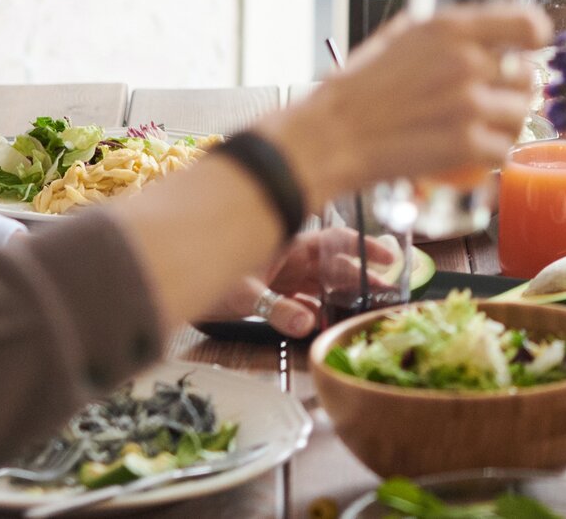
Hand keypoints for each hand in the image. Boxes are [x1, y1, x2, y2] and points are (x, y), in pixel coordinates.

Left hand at [214, 225, 404, 336]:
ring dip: (341, 295)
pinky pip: (303, 300)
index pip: (336, 241)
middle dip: (361, 277)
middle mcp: (291, 258)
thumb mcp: (244, 294)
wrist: (177, 281)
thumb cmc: (208, 274)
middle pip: (335, 265)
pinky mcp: (273, 294)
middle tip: (386, 291)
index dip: (364, 248)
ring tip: (362, 309)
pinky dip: (314, 311)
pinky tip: (321, 323)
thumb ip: (276, 309)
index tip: (388, 259)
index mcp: (290, 243)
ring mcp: (283, 276)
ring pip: (322, 284)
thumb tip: (307, 325)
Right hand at [264, 3, 548, 205]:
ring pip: (519, 117)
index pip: (529, 23)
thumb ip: (447, 33)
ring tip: (475, 132)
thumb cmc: (357, 89)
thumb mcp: (400, 37)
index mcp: (452, 28)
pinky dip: (490, 159)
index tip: (527, 52)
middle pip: (527, 78)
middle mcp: (467, 61)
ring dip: (503, 128)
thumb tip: (486, 31)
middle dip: (513, 93)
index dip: (535, 40)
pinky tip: (466, 156)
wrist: (329, 137)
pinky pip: (503, 152)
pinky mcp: (466, 144)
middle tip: (489, 105)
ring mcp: (469, 104)